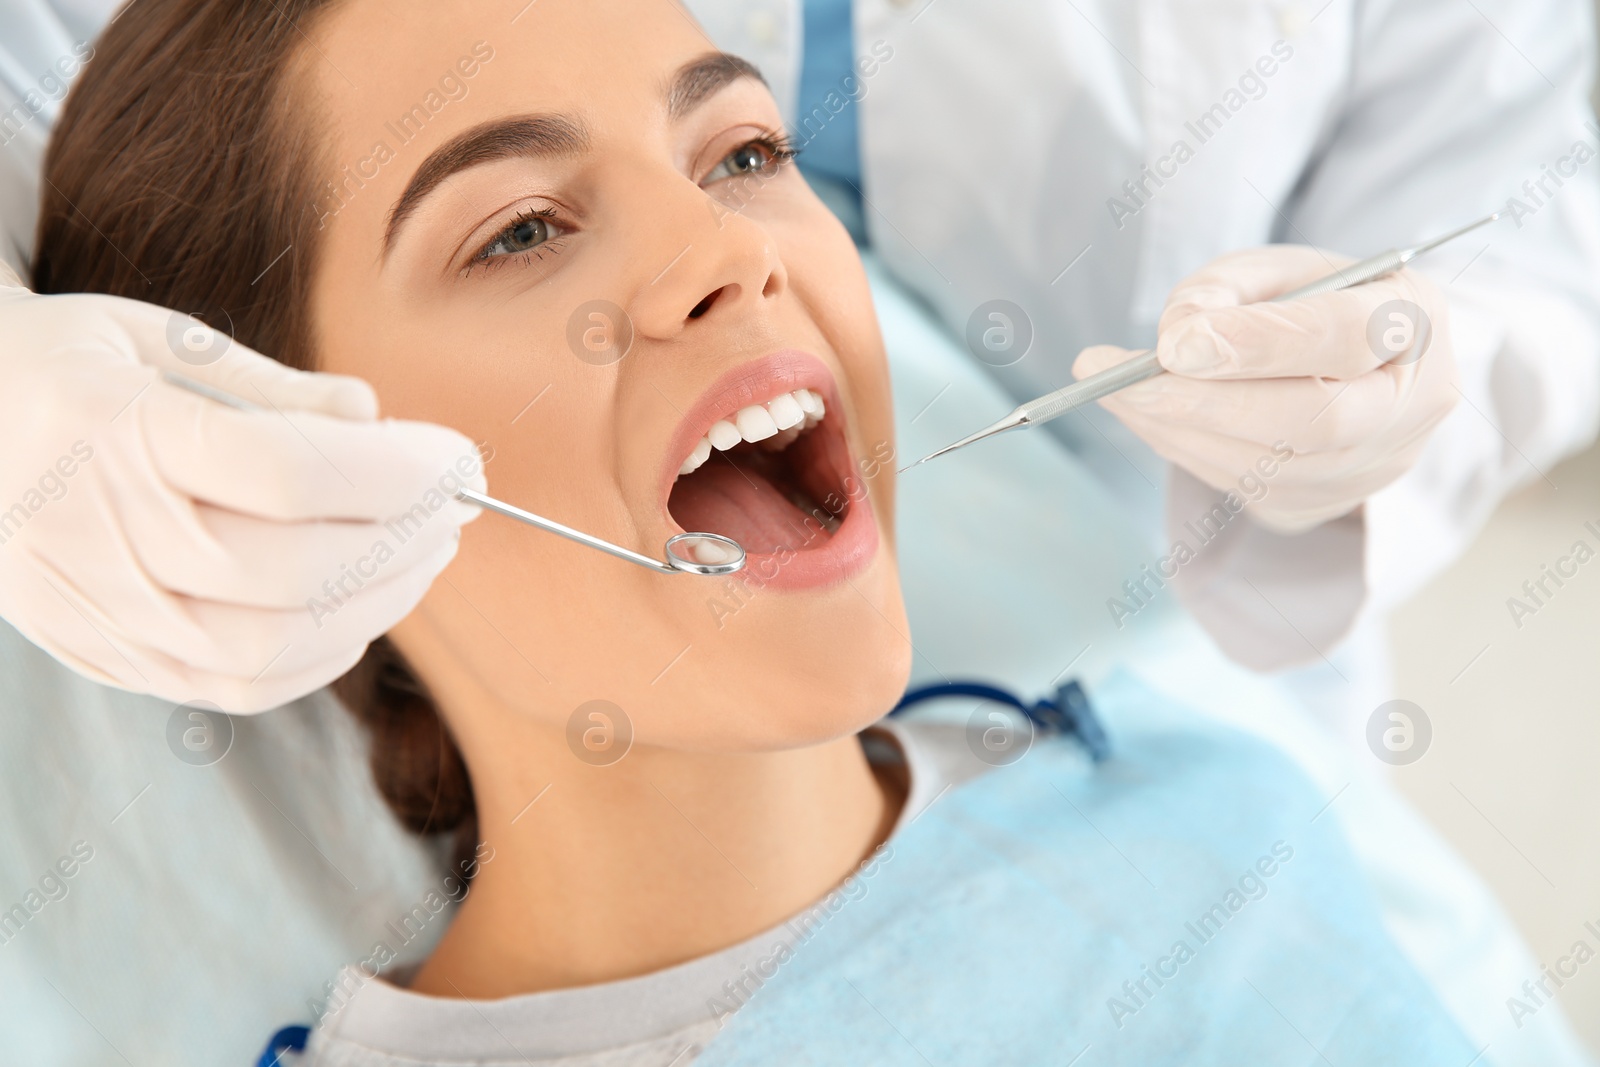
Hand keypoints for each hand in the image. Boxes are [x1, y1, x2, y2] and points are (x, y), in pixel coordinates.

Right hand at [0, 283, 483, 711]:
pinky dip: (323, 655)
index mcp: (119, 431)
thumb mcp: (151, 335)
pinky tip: (361, 608)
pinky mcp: (114, 656)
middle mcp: (107, 534)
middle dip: (406, 538)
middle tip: (456, 503)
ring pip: (275, 643)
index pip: (292, 473)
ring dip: (380, 602)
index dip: (399, 471)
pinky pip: (241, 685)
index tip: (459, 455)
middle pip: (298, 567)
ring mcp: (106, 610)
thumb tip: (372, 417)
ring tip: (424, 552)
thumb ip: (268, 386)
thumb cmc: (61, 370)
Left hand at [1072, 245, 1457, 533]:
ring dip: (1178, 428)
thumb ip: (1226, 290)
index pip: (1348, 338)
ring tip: (1113, 389)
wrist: (1359, 366)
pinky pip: (1242, 485)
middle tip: (1121, 381)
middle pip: (1314, 421)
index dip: (1260, 343)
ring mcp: (1370, 469)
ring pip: (1270, 465)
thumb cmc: (1317, 301)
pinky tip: (1142, 414)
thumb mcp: (1276, 268)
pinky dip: (1181, 447)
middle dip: (1205, 402)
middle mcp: (1408, 409)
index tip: (1175, 343)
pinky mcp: (1320, 503)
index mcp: (1417, 324)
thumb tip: (1175, 340)